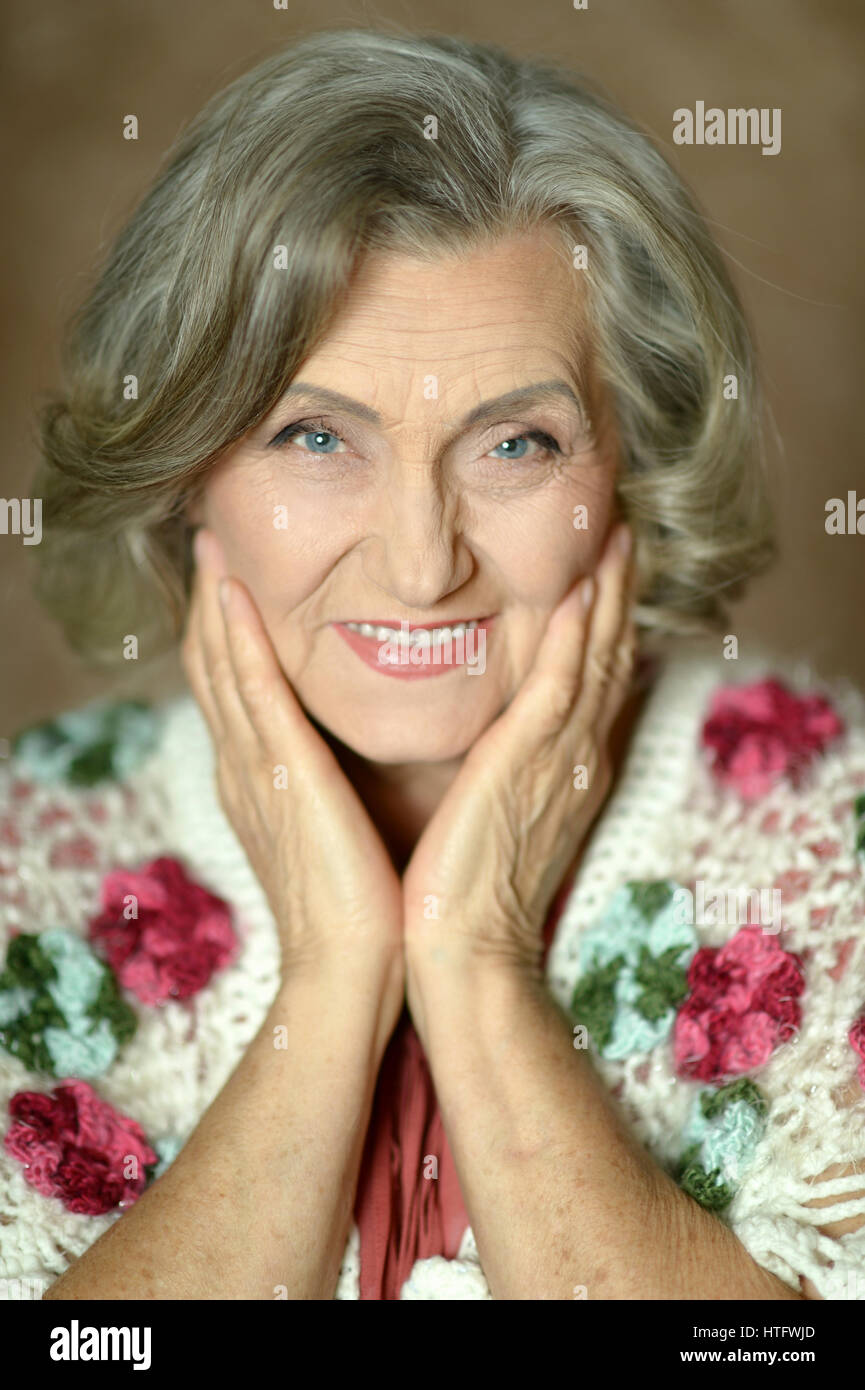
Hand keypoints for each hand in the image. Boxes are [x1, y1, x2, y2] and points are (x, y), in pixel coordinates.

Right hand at [181, 527, 404, 1029]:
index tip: (233, 580)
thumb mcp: (342, 828)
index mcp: (261, 781)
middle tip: (209, 541)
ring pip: (223, 668)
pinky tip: (230, 592)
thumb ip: (336, 782)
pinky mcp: (282, 776)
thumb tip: (354, 752)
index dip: (227, 632)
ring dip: (213, 603)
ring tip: (210, 544)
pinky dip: (237, 640)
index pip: (235, 690)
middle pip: (214, 669)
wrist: (355, 968)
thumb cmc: (365, 906)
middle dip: (208, 604)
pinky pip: (253, 692)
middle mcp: (245, 769)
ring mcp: (256, 771)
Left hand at [401, 520, 637, 1022]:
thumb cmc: (464, 893)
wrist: (462, 951)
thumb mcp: (495, 820)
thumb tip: (492, 743)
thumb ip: (504, 772)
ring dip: (608, 596)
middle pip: (609, 659)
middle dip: (618, 594)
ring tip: (615, 537)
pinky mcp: (527, 765)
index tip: (603, 573)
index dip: (604, 625)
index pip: (593, 682)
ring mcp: (559, 761)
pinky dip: (574, 637)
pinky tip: (578, 591)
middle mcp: (575, 760)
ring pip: (595, 660)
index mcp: (566, 772)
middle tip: (625, 533)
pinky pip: (561, 686)